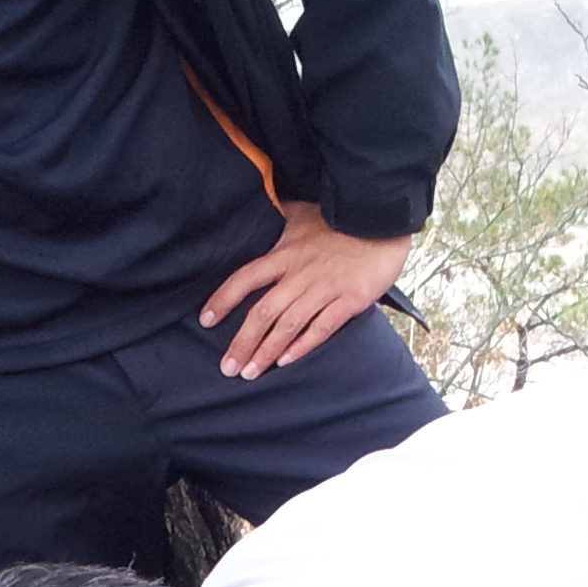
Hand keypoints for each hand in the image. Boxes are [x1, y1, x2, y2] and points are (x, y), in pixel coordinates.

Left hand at [200, 201, 410, 379]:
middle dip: (242, 342)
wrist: (381, 220)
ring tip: (249, 373)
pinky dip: (302, 346)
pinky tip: (285, 362)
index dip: (223, 300)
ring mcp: (325, 289)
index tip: (206, 321)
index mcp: (285, 255)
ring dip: (265, 352)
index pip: (245, 278)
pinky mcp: (349, 301)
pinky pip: (321, 328)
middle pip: (263, 312)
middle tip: (227, 368)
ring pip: (287, 326)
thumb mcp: (302, 214)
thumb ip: (279, 221)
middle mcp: (299, 275)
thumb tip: (261, 212)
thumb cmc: (340, 219)